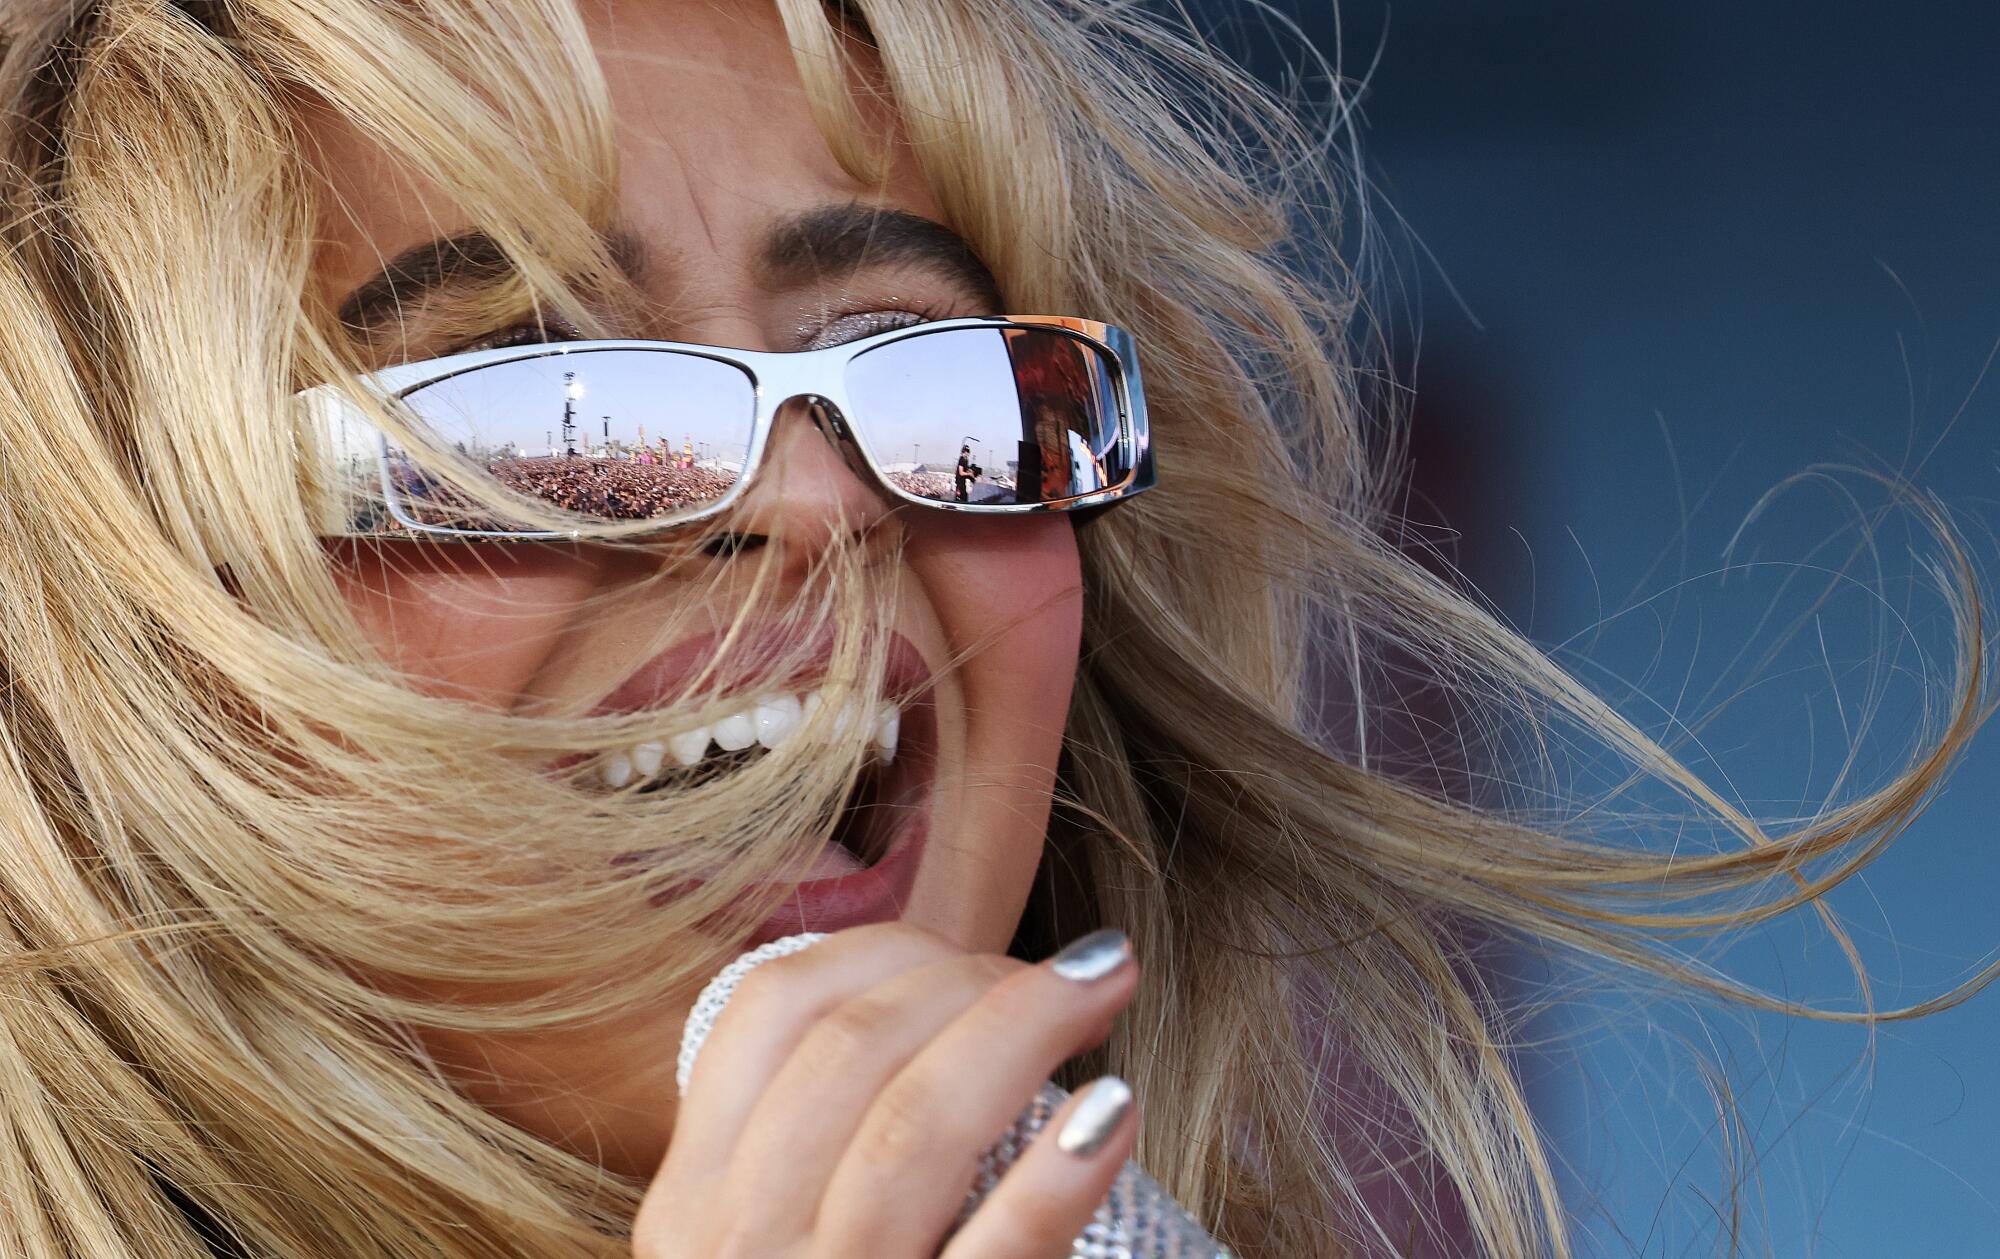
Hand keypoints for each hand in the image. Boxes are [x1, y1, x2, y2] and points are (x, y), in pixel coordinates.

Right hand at [633, 921, 1140, 1258]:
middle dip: (970, 977)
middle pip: (848, 1050)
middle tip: (1070, 974)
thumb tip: (933, 1000)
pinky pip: (993, 1258)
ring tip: (1107, 991)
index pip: (765, 1014)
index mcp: (694, 1210)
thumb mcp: (774, 1242)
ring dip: (1023, 1029)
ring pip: (911, 1126)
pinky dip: (1055, 1175)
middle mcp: (734, 1255)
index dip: (882, 951)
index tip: (971, 949)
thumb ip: (813, 1146)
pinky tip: (1114, 1111)